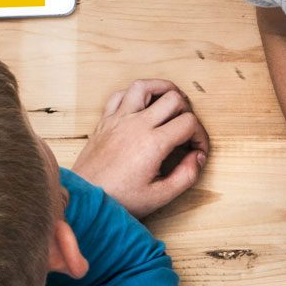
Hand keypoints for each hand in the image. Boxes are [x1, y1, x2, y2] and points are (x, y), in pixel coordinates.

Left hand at [73, 79, 209, 217]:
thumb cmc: (120, 199)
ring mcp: (118, 120)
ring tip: (171, 103)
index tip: (197, 150)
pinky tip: (142, 107)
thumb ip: (187, 176)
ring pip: (144, 86)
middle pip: (173, 98)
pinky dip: (135, 94)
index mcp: (152, 144)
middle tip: (187, 130)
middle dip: (188, 111)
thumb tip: (198, 157)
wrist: (84, 198)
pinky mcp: (105, 121)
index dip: (201, 136)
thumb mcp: (161, 196)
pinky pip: (120, 94)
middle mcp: (136, 125)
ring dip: (162, 89)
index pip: (189, 123)